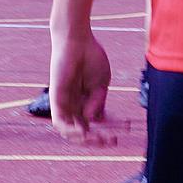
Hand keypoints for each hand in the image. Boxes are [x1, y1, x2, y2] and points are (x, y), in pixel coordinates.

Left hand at [49, 29, 117, 146]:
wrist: (78, 40)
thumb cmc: (91, 57)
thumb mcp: (101, 84)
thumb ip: (97, 103)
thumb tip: (91, 120)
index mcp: (87, 101)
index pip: (97, 123)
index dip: (111, 129)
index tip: (127, 129)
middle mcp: (75, 104)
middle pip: (83, 131)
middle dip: (98, 140)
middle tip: (112, 141)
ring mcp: (65, 102)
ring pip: (70, 131)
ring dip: (85, 140)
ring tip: (100, 139)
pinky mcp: (56, 98)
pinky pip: (59, 122)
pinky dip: (70, 131)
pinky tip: (84, 132)